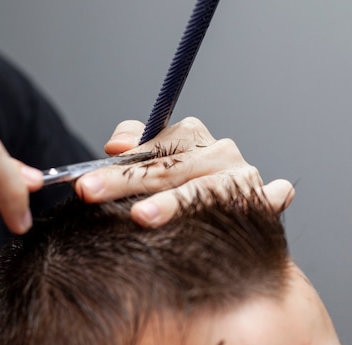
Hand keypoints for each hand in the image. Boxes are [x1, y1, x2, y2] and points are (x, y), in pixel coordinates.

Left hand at [75, 117, 293, 226]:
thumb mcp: (155, 157)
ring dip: (174, 201)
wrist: (225, 200)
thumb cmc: (181, 180)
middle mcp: (219, 152)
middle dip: (127, 181)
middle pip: (168, 168)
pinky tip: (243, 208)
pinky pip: (267, 198)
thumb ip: (135, 145)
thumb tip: (114, 147)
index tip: (84, 183)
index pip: (150, 149)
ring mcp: (244, 176)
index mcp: (191, 136)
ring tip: (142, 215)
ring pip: (205, 189)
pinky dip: (263, 198)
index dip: (116, 166)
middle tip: (92, 193)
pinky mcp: (267, 200)